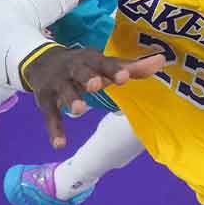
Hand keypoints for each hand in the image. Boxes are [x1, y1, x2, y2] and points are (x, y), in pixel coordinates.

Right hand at [23, 48, 164, 148]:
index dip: (113, 69)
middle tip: (97, 85)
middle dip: (89, 78)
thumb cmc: (84, 65)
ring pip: (64, 91)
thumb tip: (162, 60)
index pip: (103, 63)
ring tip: (79, 110)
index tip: (125, 77)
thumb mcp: (104, 64)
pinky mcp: (45, 99)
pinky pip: (50, 114)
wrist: (41, 60)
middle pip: (81, 72)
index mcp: (91, 59)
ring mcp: (58, 83)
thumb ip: (131, 66)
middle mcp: (74, 68)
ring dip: (72, 99)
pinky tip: (60, 145)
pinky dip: (54, 130)